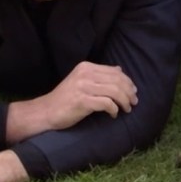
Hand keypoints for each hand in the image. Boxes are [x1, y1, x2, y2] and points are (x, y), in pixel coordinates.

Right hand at [6, 61, 137, 142]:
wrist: (46, 112)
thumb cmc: (66, 99)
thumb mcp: (82, 81)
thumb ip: (99, 75)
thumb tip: (120, 70)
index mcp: (86, 67)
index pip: (115, 72)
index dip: (128, 82)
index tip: (133, 92)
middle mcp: (85, 74)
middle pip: (117, 81)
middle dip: (129, 92)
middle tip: (134, 103)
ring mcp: (83, 87)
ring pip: (115, 91)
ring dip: (124, 102)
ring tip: (126, 109)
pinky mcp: (82, 101)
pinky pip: (107, 103)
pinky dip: (114, 110)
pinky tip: (113, 114)